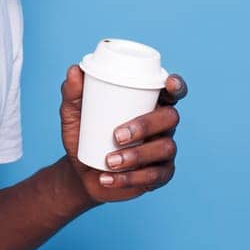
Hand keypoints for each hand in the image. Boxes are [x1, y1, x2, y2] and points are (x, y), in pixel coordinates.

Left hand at [59, 66, 186, 204]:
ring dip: (137, 155)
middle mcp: (162, 125)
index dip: (176, 85)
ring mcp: (164, 150)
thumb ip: (72, 93)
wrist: (80, 172)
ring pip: (165, 148)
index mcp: (148, 103)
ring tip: (109, 161)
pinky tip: (108, 179)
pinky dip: (129, 178)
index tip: (167, 84)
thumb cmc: (83, 136)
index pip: (172, 91)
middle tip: (116, 135)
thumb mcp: (73, 114)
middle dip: (146, 125)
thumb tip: (74, 70)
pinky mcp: (160, 174)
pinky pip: (154, 176)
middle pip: (170, 117)